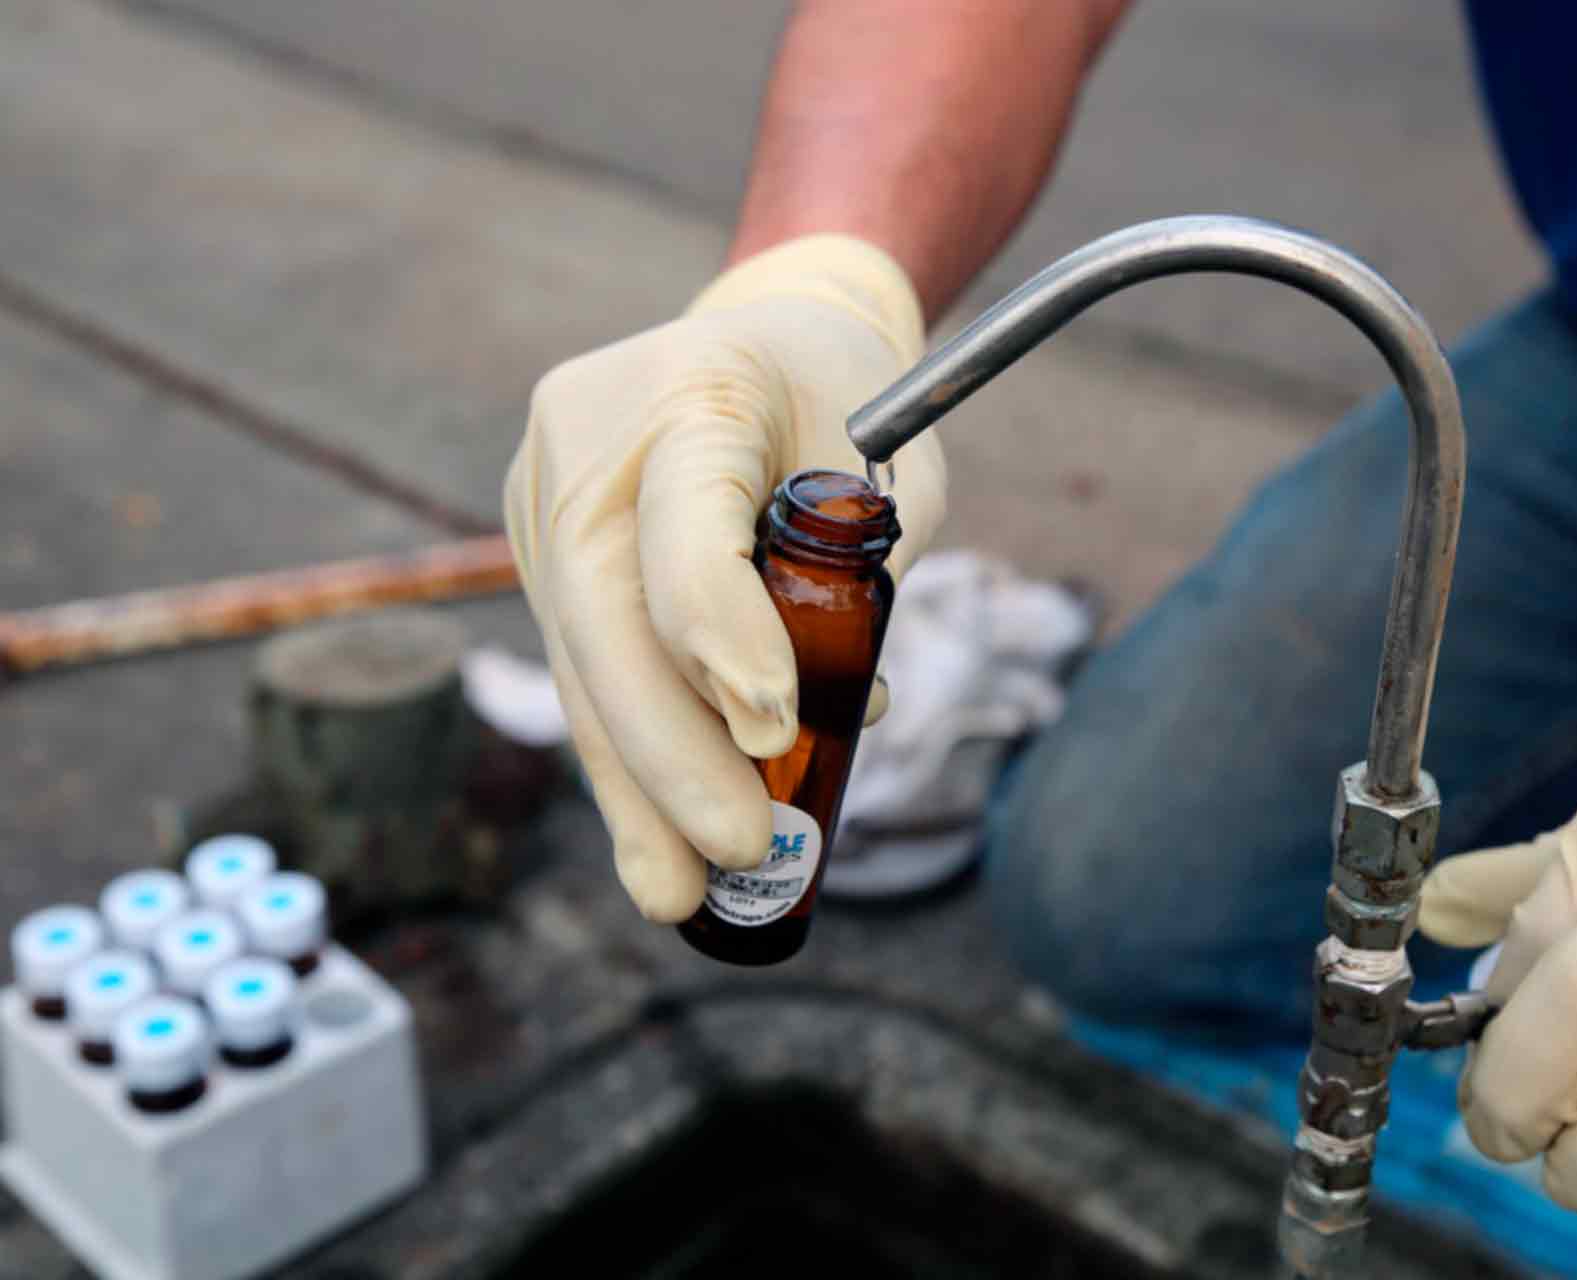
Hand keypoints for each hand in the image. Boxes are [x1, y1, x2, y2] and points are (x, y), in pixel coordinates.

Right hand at [504, 236, 945, 921]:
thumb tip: (829, 730)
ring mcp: (545, 493)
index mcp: (691, 388)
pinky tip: (652, 844)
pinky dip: (626, 756)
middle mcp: (586, 438)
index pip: (686, 529)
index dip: (724, 637)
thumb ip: (859, 585)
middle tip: (737, 854)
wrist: (770, 333)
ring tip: (679, 892)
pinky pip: (585, 665)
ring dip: (636, 785)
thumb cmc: (850, 405)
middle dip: (671, 753)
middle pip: (607, 616)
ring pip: (584, 661)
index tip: (776, 733)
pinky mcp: (542, 547)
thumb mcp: (890, 467)